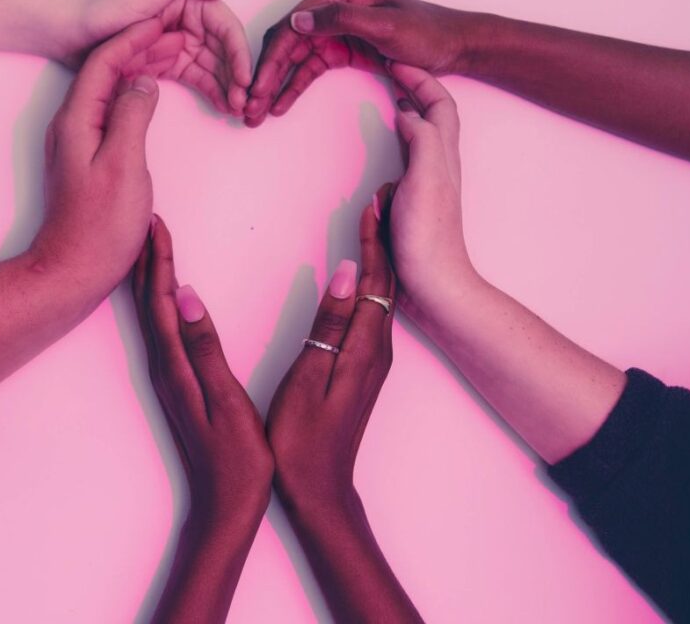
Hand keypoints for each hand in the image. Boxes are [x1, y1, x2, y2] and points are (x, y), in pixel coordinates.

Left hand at [28, 18, 178, 297]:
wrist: (74, 269)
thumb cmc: (100, 225)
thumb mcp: (124, 165)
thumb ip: (133, 116)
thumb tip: (145, 81)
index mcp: (77, 119)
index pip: (104, 62)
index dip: (133, 37)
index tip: (162, 19)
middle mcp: (73, 123)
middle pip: (105, 69)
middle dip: (138, 46)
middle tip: (175, 31)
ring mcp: (79, 139)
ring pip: (110, 88)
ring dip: (138, 67)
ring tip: (171, 53)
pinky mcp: (89, 154)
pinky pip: (113, 109)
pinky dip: (136, 93)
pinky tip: (153, 94)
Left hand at [65, 0, 251, 115]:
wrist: (68, 32)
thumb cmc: (105, 10)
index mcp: (185, 0)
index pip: (223, 26)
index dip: (238, 52)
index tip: (245, 79)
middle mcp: (184, 20)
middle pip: (222, 49)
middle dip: (236, 75)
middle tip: (244, 102)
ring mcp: (173, 43)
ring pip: (212, 66)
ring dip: (227, 86)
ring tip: (236, 109)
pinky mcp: (162, 62)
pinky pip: (194, 77)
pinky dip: (210, 90)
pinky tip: (222, 105)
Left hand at [133, 216, 273, 526]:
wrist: (225, 507)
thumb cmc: (236, 458)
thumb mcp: (225, 400)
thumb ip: (205, 348)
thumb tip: (187, 297)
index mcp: (175, 365)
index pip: (162, 300)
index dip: (159, 260)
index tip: (156, 222)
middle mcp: (164, 367)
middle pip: (150, 302)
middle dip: (149, 259)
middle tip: (149, 221)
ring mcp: (169, 377)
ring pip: (154, 315)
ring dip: (153, 278)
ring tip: (154, 247)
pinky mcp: (178, 384)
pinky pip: (163, 330)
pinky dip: (162, 303)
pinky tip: (169, 298)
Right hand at [245, 0, 472, 124]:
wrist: (453, 45)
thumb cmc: (426, 32)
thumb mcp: (385, 26)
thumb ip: (341, 19)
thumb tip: (298, 20)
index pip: (290, 27)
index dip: (269, 59)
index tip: (256, 87)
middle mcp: (329, 6)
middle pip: (285, 42)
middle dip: (264, 76)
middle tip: (248, 106)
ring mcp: (333, 28)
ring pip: (292, 59)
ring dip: (273, 85)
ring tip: (256, 112)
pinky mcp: (340, 48)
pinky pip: (308, 68)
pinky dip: (292, 87)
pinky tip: (278, 105)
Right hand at [267, 188, 395, 513]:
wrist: (321, 489)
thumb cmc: (303, 439)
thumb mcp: (308, 378)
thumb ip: (327, 325)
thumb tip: (345, 272)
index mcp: (363, 347)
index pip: (374, 280)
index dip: (373, 240)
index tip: (372, 204)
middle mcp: (377, 348)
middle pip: (385, 282)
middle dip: (383, 238)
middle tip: (379, 200)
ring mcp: (374, 359)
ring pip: (382, 295)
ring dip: (379, 257)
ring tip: (374, 224)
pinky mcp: (365, 367)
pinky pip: (373, 311)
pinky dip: (370, 282)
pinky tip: (360, 274)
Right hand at [387, 63, 475, 321]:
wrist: (434, 284)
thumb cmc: (429, 235)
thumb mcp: (426, 178)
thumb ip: (421, 139)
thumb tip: (408, 111)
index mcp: (443, 154)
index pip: (440, 103)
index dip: (422, 78)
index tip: (397, 61)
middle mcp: (439, 163)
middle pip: (434, 112)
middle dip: (417, 85)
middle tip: (392, 69)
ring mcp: (427, 181)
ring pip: (422, 132)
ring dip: (409, 108)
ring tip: (389, 94)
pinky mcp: (414, 199)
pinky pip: (407, 155)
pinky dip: (398, 137)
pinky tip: (384, 143)